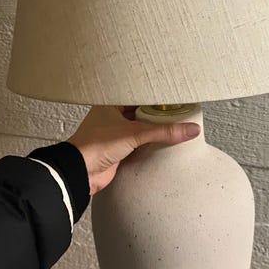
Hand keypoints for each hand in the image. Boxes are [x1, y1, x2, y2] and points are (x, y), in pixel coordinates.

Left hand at [68, 106, 200, 194]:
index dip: (154, 95)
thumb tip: (190, 129)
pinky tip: (160, 143)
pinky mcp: (117, 151)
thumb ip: (164, 131)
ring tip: (173, 124)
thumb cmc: (94, 145)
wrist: (79, 173)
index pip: (138, 95)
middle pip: (140, 112)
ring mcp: (114, 134)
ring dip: (152, 129)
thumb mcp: (134, 133)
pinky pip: (137, 144)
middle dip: (155, 113)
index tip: (171, 95)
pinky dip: (148, 144)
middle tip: (176, 109)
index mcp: (111, 104)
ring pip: (138, 128)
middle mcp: (112, 117)